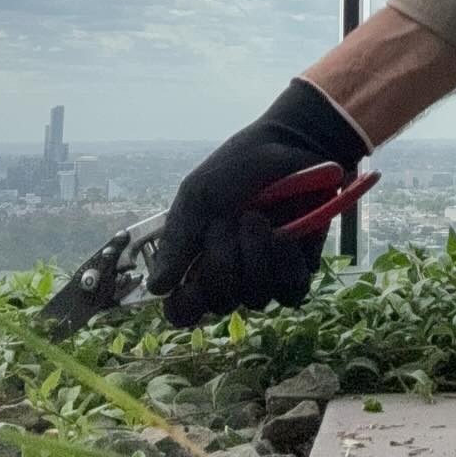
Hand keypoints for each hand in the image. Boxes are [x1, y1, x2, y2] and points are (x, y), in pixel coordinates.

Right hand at [145, 79, 367, 325]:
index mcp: (199, 262)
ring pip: (256, 298)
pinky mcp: (298, 269)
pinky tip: (284, 234)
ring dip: (255, 255)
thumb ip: (177, 240)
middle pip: (220, 304)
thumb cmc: (236, 170)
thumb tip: (156, 287)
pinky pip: (291, 291)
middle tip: (228, 221)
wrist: (285, 146)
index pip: (183, 310)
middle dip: (223, 261)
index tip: (192, 278)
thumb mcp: (198, 196)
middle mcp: (231, 276)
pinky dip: (285, 262)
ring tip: (256, 218)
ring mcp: (265, 275)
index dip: (186, 304)